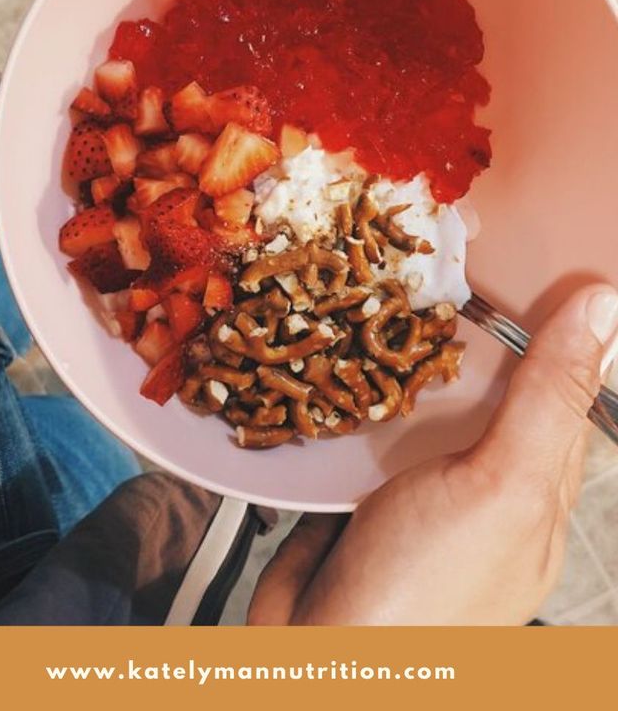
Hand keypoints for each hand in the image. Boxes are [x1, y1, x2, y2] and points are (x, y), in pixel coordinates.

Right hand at [248, 285, 617, 624]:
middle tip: (442, 248)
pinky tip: (337, 337)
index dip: (554, 324)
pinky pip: (362, 418)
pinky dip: (352, 381)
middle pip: (482, 389)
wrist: (320, 660)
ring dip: (400, 348)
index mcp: (535, 490)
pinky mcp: (353, 484)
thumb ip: (546, 399)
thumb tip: (605, 305)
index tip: (530, 252)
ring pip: (418, 399)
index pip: (558, 391)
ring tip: (385, 272)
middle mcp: (478, 484)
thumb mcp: (504, 485)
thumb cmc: (427, 588)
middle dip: (466, 328)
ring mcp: (412, 485)